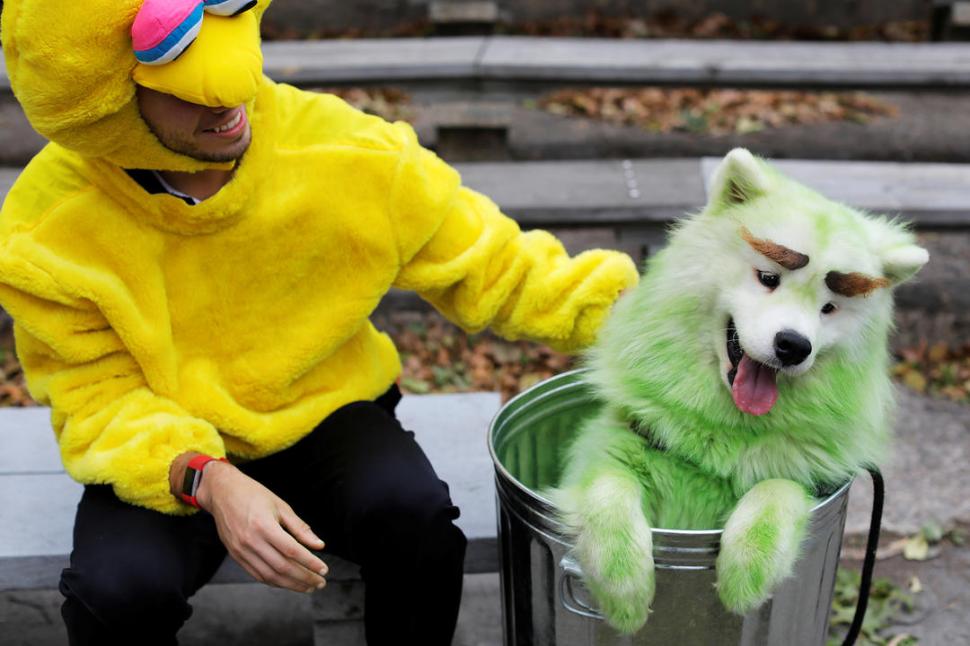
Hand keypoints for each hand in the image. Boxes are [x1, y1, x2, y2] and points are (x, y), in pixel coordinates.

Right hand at [198, 462, 329, 592]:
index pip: (292, 551)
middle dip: (304, 578)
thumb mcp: (281, 506)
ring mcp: (241, 550)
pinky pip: (257, 574)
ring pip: (269, 575)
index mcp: (264, 526)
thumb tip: (319, 545)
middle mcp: (251, 541)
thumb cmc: (254, 495)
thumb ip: (300, 528)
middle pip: (282, 567)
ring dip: (291, 584)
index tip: (324, 570)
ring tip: (308, 587)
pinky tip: (288, 582)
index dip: (310, 563)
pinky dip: (274, 581)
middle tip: (320, 583)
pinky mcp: (235, 555)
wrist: (222, 492)